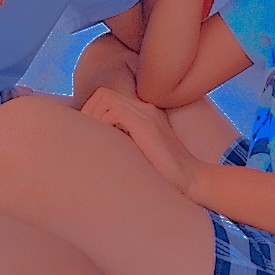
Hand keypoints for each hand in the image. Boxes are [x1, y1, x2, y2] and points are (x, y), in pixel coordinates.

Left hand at [80, 88, 200, 197]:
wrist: (191, 181)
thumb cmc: (163, 174)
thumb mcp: (138, 152)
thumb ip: (122, 141)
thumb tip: (92, 145)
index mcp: (143, 113)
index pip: (106, 97)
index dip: (90, 111)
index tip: (86, 134)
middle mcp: (145, 109)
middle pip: (103, 93)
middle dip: (87, 111)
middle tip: (83, 136)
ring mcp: (147, 115)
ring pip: (106, 98)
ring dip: (93, 117)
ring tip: (92, 139)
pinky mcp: (147, 126)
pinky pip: (116, 112)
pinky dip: (103, 123)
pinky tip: (106, 143)